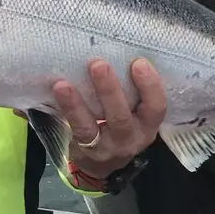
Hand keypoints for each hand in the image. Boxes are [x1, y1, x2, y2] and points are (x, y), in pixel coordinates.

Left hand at [54, 58, 166, 180]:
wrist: (102, 165)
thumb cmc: (119, 124)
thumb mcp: (133, 111)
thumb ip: (129, 88)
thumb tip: (113, 48)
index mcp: (148, 124)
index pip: (156, 107)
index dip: (150, 86)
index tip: (139, 62)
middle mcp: (131, 137)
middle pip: (121, 115)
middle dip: (110, 90)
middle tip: (98, 64)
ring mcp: (107, 146)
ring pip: (93, 126)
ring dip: (77, 104)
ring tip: (63, 84)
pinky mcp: (85, 150)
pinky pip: (75, 130)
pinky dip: (66, 111)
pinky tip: (58, 91)